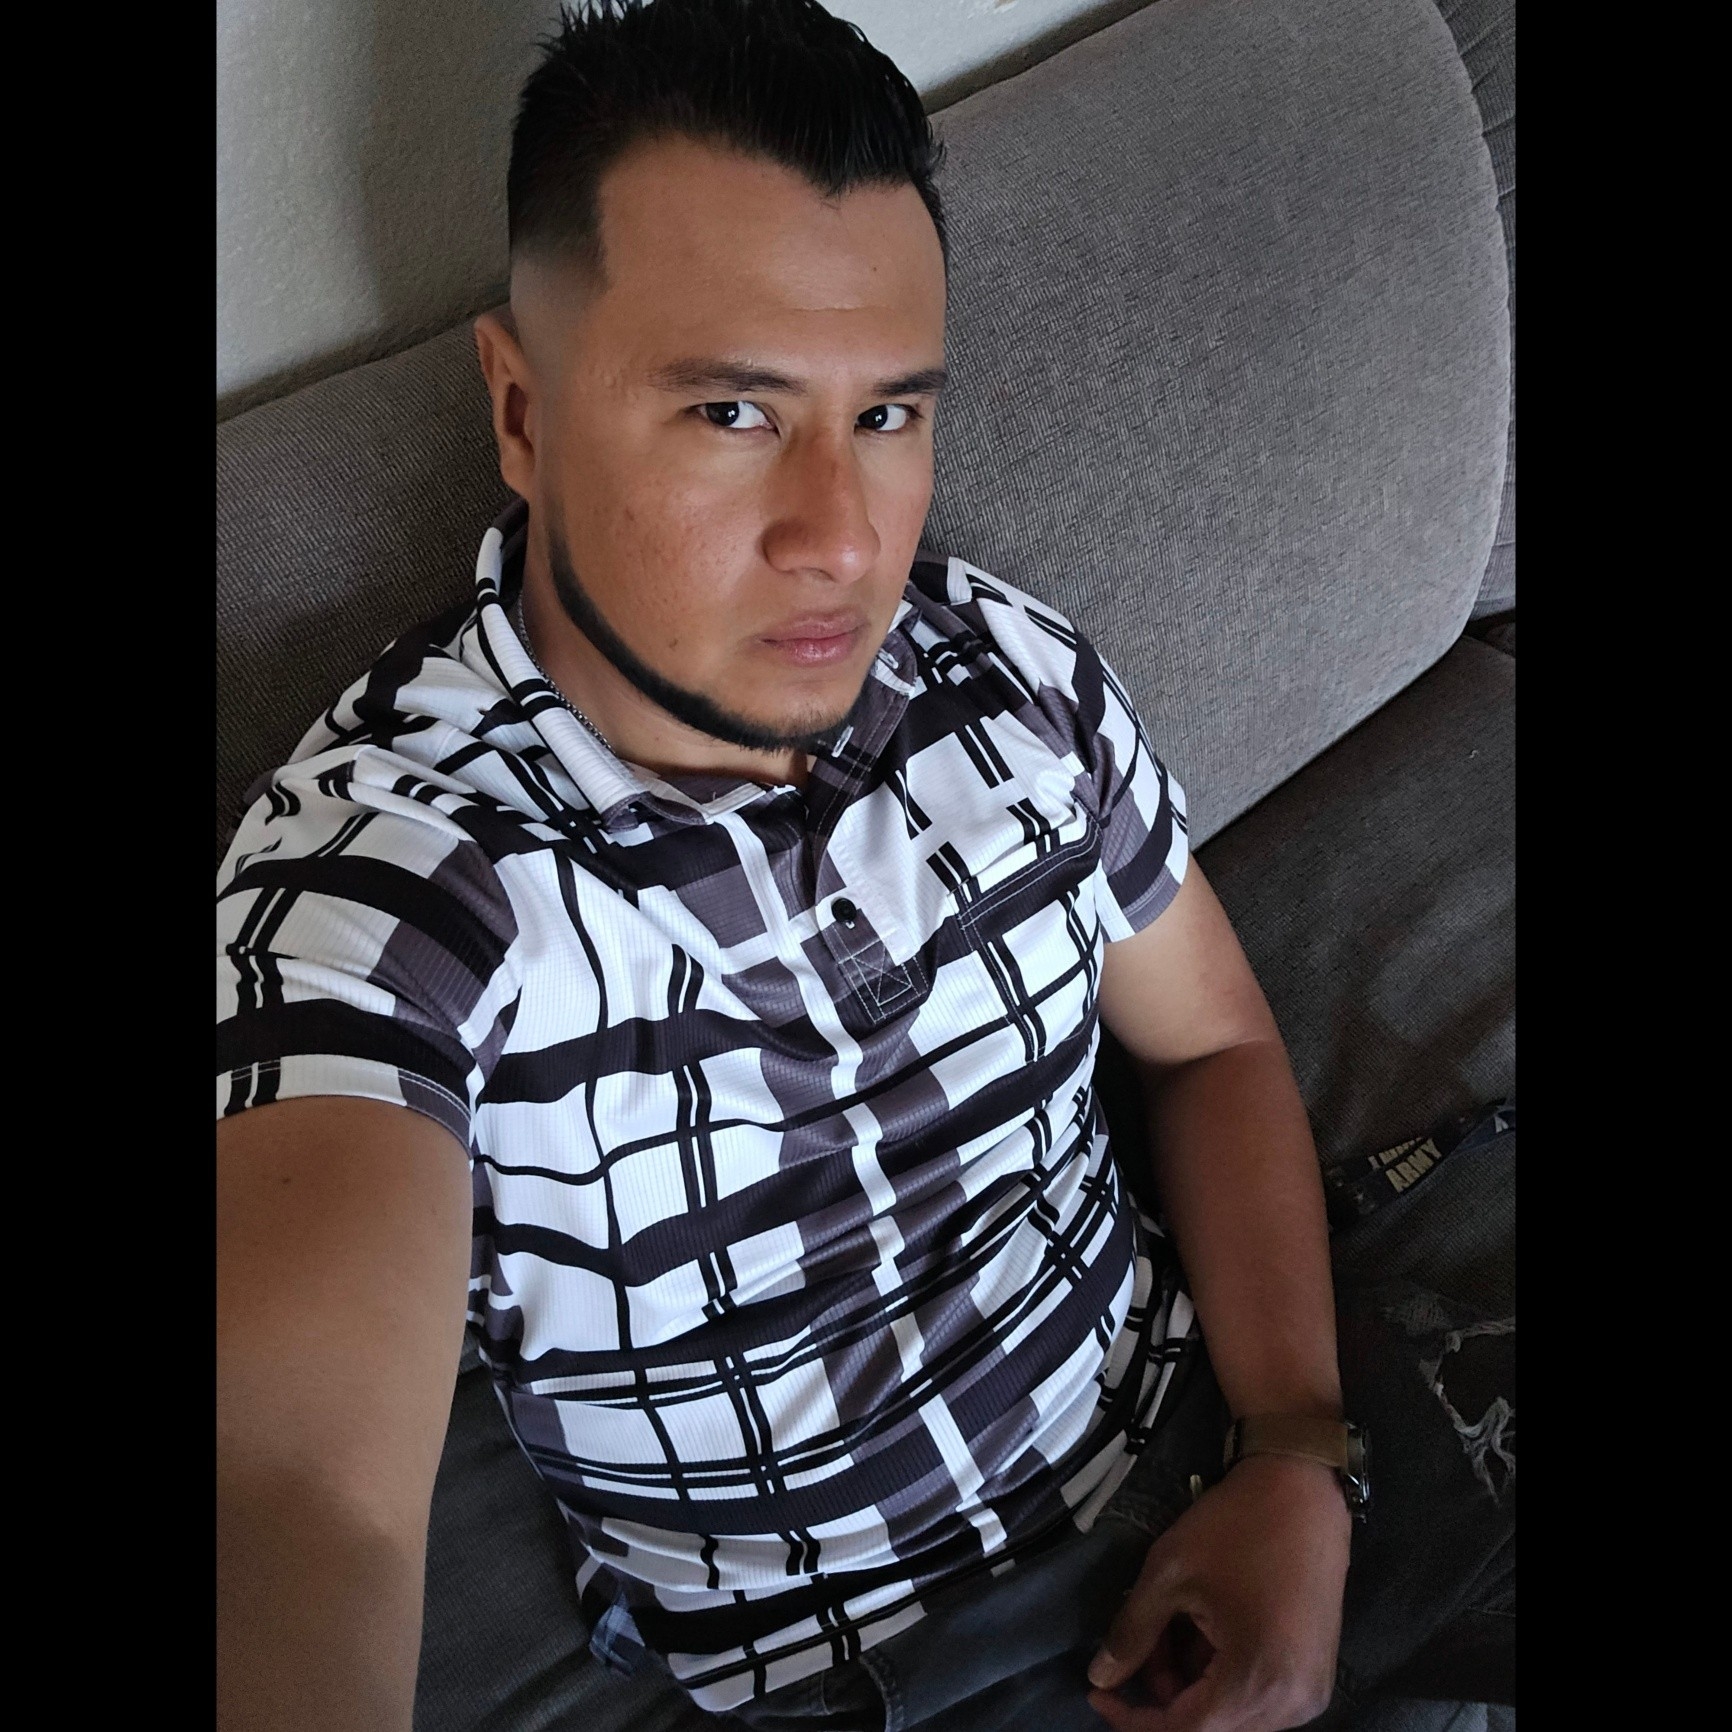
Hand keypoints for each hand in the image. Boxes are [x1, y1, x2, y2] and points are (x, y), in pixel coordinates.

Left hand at [1086, 1454, 1350, 1730]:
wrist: (1304, 1488)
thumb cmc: (1237, 1526)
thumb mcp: (1170, 1574)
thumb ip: (1131, 1634)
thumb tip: (1100, 1679)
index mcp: (1258, 1684)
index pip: (1184, 1730)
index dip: (1134, 1718)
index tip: (1098, 1694)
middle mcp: (1293, 1705)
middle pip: (1209, 1724)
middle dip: (1164, 1691)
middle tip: (1138, 1643)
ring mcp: (1310, 1693)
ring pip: (1231, 1712)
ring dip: (1191, 1681)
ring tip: (1170, 1624)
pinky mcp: (1315, 1674)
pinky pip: (1257, 1694)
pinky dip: (1221, 1672)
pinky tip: (1202, 1627)